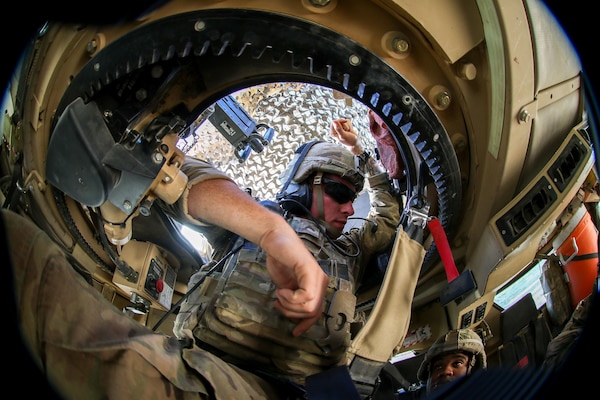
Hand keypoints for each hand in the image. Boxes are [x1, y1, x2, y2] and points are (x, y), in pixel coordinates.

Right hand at [187, 177, 327, 335]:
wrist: (274, 240)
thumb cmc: (280, 260)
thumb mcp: (287, 287)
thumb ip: (294, 300)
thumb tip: (294, 319)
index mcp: (317, 285)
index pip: (317, 312)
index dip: (306, 324)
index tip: (295, 332)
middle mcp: (321, 281)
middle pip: (312, 312)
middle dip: (292, 313)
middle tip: (279, 302)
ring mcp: (317, 276)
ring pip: (309, 306)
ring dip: (289, 305)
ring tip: (279, 294)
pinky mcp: (310, 272)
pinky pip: (305, 296)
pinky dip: (289, 298)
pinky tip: (281, 289)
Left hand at [330, 118, 361, 153]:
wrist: (356, 143)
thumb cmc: (349, 141)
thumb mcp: (344, 136)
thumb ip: (338, 129)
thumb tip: (334, 121)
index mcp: (332, 132)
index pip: (334, 122)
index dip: (339, 122)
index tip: (344, 126)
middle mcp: (335, 129)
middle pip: (339, 120)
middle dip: (345, 125)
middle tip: (346, 131)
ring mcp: (340, 127)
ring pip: (344, 120)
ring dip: (348, 126)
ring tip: (348, 132)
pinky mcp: (345, 126)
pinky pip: (348, 121)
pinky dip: (350, 126)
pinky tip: (350, 131)